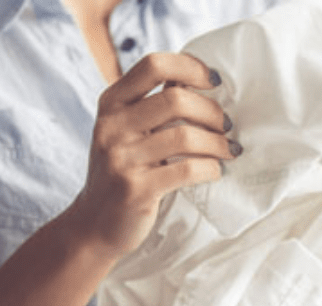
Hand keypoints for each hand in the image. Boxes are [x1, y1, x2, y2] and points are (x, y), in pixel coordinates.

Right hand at [71, 53, 239, 258]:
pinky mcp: (136, 190)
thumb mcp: (126, 132)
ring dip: (217, 143)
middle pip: (175, 99)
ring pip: (185, 136)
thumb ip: (152, 106)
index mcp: (111, 104)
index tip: (213, 81)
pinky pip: (187, 170)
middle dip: (212, 112)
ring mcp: (121, 159)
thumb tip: (196, 79)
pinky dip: (210, 169)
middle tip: (226, 127)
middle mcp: (112, 127)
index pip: (153, 65)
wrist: (93, 225)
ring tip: (228, 151)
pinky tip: (214, 172)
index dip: (190, 67)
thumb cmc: (122, 173)